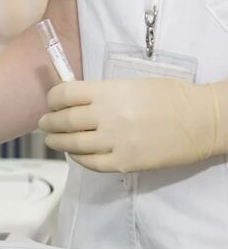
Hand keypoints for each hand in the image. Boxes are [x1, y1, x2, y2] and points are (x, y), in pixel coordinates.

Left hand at [38, 79, 227, 171]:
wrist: (203, 120)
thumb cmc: (171, 97)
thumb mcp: (133, 84)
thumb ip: (102, 93)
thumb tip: (74, 100)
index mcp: (109, 92)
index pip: (65, 94)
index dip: (53, 99)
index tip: (52, 102)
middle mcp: (107, 117)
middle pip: (63, 121)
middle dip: (49, 122)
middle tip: (45, 124)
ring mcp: (114, 142)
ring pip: (72, 144)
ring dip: (57, 141)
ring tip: (53, 139)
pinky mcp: (123, 162)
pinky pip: (90, 163)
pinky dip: (78, 157)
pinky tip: (75, 153)